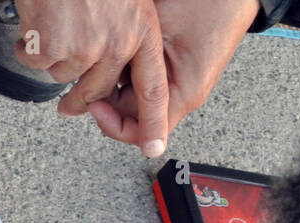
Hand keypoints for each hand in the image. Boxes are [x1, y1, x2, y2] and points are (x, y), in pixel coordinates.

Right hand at [15, 0, 168, 156]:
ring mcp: (83, 48)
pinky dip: (29, 45)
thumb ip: (123, 37)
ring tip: (54, 23)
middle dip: (76, 99)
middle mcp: (116, 44)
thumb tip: (102, 81)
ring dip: (52, 54)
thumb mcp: (124, 3)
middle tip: (66, 101)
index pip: (153, 88)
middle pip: (95, 92)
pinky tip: (38, 21)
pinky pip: (35, 63)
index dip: (153, 122)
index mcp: (142, 31)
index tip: (153, 148)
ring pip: (62, 77)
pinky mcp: (52, 47)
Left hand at [88, 0, 259, 147]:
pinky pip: (146, 78)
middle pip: (133, 113)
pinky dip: (130, 68)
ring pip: (136, 95)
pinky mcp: (177, 68)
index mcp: (183, 94)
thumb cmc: (209, 3)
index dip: (110, 124)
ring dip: (118, 80)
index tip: (93, 104)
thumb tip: (95, 73)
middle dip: (110, 97)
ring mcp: (180, 82)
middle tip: (90, 76)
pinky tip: (121, 50)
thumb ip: (129, 55)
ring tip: (105, 58)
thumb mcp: (159, 28)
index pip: (140, 132)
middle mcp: (183, 93)